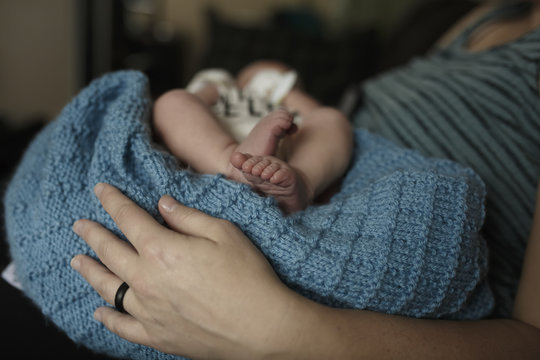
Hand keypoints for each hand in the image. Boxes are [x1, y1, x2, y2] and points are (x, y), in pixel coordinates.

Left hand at [71, 183, 304, 358]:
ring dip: (90, 271)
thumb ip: (187, 217)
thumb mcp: (223, 233)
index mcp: (162, 250)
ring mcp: (148, 311)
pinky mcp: (157, 336)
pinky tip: (99, 311)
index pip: (128, 218)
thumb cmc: (248, 276)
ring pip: (108, 288)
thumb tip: (163, 203)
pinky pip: (122, 327)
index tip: (100, 190)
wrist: (261, 327)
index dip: (112, 201)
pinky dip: (107, 318)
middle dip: (93, 234)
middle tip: (80, 224)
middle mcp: (147, 280)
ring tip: (78, 261)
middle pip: (110, 252)